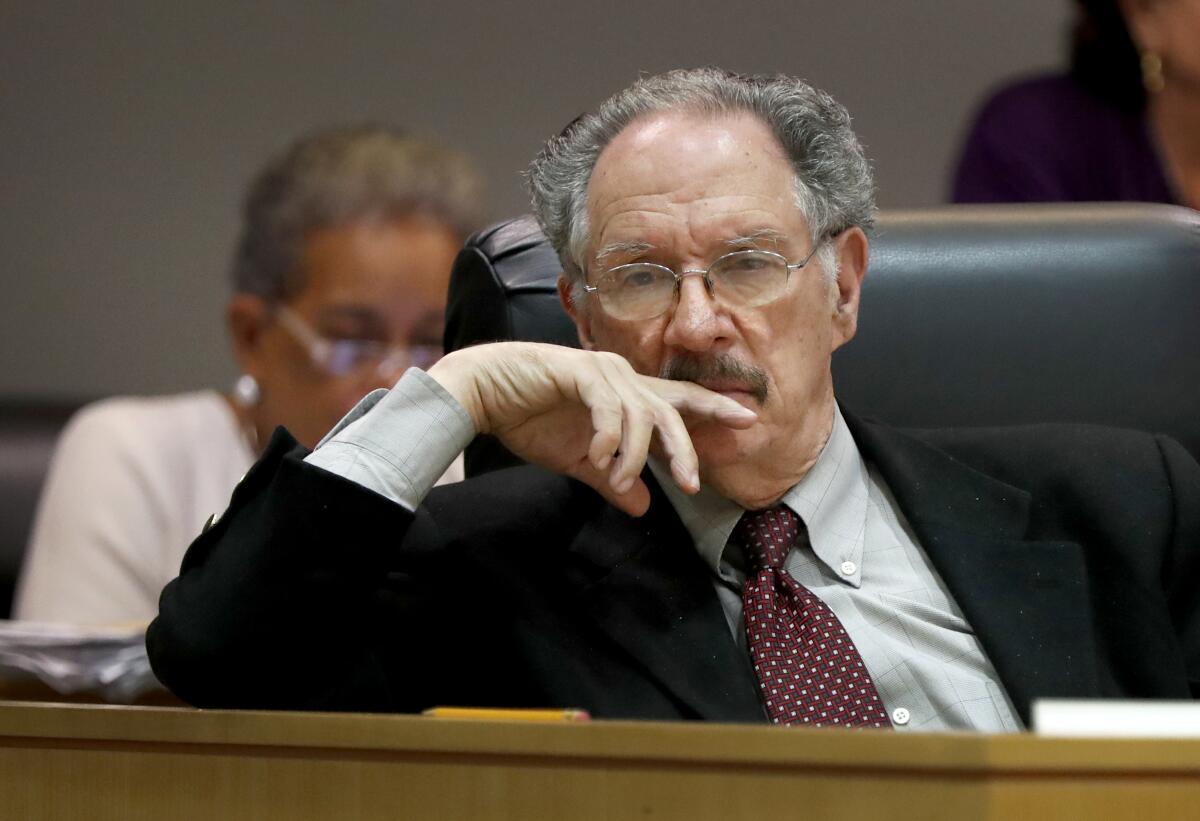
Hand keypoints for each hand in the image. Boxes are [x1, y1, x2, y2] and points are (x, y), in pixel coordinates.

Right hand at [428, 342, 756, 515]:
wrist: (483, 394)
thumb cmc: (530, 418)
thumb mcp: (580, 460)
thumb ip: (612, 480)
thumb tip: (643, 507)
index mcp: (627, 394)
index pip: (679, 400)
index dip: (714, 408)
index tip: (750, 419)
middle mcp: (622, 376)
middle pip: (670, 410)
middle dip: (684, 448)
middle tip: (692, 483)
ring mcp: (601, 370)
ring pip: (640, 414)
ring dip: (633, 455)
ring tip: (618, 481)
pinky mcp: (577, 371)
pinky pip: (608, 407)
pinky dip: (608, 436)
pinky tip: (599, 458)